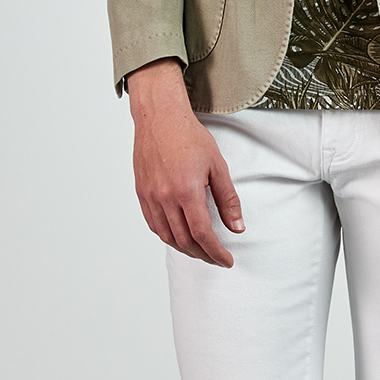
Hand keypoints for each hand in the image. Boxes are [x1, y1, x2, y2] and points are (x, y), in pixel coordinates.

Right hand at [125, 59, 243, 265]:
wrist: (160, 118)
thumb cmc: (189, 137)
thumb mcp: (218, 166)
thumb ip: (228, 199)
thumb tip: (237, 227)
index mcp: (187, 191)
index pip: (202, 234)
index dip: (216, 252)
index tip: (226, 260)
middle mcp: (165, 197)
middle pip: (185, 240)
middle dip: (203, 255)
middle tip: (217, 258)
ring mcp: (150, 197)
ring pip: (167, 236)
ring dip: (185, 249)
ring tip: (201, 251)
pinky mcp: (141, 193)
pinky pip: (154, 225)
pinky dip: (168, 237)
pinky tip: (179, 237)